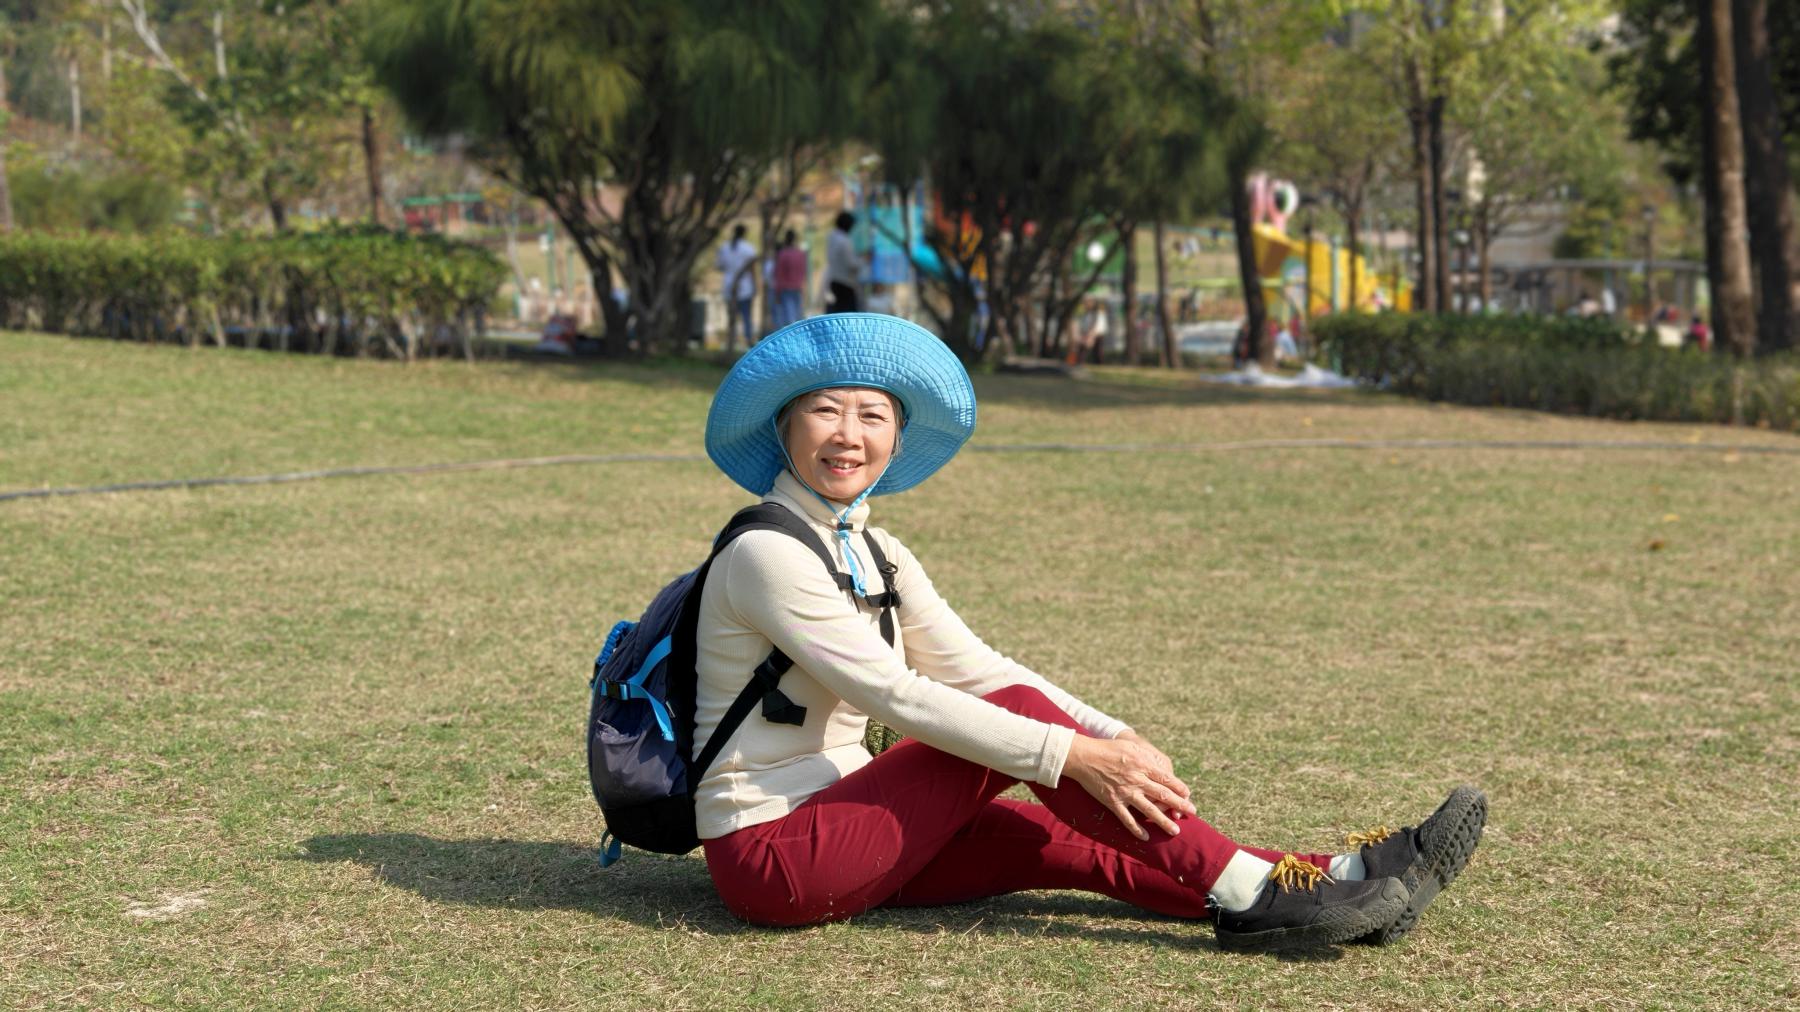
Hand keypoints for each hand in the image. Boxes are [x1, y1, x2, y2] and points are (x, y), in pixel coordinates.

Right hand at [1063, 735, 1196, 841]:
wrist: (1084, 757)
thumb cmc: (1108, 748)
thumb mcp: (1131, 745)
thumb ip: (1146, 756)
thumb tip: (1161, 766)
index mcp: (1142, 764)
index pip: (1167, 779)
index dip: (1180, 788)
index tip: (1188, 795)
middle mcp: (1137, 780)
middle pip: (1163, 795)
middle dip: (1180, 805)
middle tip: (1193, 812)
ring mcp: (1125, 792)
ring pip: (1149, 810)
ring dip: (1164, 822)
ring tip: (1175, 831)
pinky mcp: (1113, 802)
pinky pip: (1127, 819)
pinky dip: (1136, 829)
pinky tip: (1145, 837)